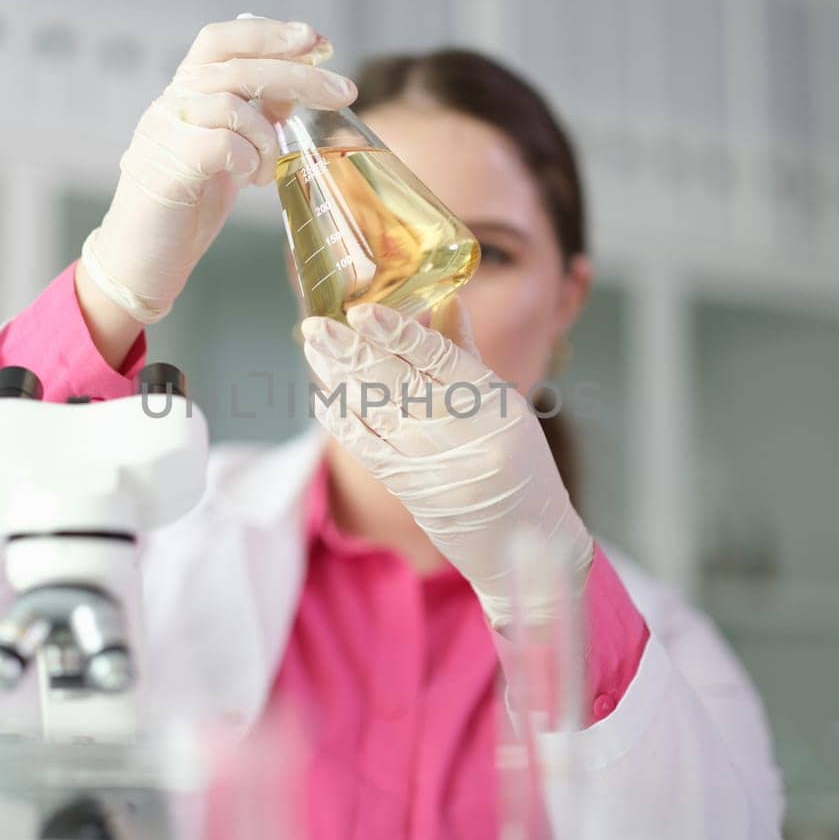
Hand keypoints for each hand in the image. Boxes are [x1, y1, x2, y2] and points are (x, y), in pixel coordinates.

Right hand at [81, 18, 355, 327]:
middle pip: (238, 66)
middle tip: (344, 92)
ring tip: (268, 170)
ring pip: (230, 104)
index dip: (269, 32)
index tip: (316, 40)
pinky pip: (222, 144)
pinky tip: (248, 181)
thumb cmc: (189, 208)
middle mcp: (169, 103)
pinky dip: (248, 160)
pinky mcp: (164, 167)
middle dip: (299, 76)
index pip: (222, 39)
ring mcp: (162, 132)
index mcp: (184, 93)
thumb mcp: (230, 155)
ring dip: (267, 137)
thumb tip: (294, 91)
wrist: (143, 262)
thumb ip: (254, 119)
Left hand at [300, 302, 594, 627]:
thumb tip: (446, 300)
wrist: (523, 540)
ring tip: (315, 345)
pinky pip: (365, 448)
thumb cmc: (519, 463)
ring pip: (372, 410)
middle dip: (349, 350)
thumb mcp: (505, 404)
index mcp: (489, 400)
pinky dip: (342, 419)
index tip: (362, 310)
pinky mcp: (405, 486)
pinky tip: (324, 395)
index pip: (436, 356)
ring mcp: (427, 460)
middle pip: (393, 380)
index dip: (396, 332)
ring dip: (338, 377)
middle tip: (315, 323)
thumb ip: (467, 353)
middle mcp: (456, 429)